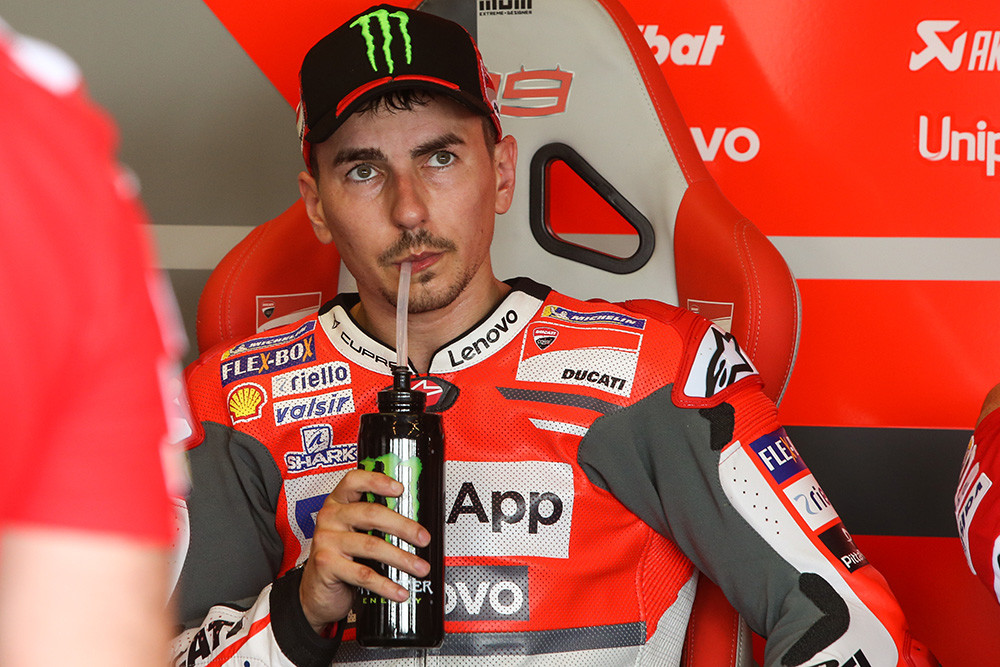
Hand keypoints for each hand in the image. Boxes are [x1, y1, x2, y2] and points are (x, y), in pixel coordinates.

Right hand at [299, 469, 431, 633]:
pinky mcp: (326, 565)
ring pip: (371, 545)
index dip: (377, 481)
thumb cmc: (340, 557)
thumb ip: (374, 523)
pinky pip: (363, 574)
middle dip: (403, 526)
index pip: (354, 481)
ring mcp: (326, 541)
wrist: (315, 591)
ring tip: (419, 567)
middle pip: (371, 514)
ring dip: (401, 558)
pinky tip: (399, 591)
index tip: (400, 489)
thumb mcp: (353, 533)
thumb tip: (413, 525)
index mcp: (338, 503)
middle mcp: (330, 517)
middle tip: (423, 538)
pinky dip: (386, 585)